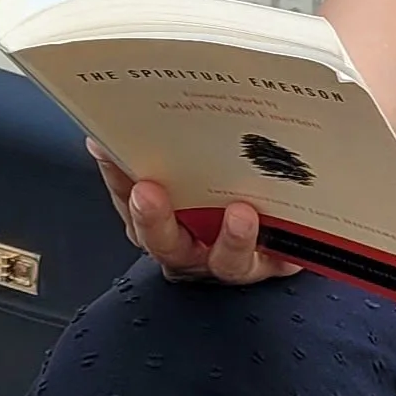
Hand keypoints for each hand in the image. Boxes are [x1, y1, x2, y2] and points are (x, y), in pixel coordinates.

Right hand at [88, 145, 300, 283]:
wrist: (288, 233)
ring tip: (239, 212)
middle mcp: (194, 249)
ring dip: (232, 237)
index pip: (130, 202)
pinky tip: (280, 217)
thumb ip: (151, 152)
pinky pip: (277, 259)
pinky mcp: (276, 264)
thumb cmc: (231, 198)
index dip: (116, 179)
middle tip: (148, 191)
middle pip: (166, 243)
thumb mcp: (190, 168)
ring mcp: (233, 260)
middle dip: (154, 218)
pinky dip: (277, 241)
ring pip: (226, 259)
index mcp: (164, 223)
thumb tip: (109, 132)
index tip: (107, 149)